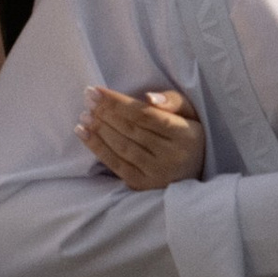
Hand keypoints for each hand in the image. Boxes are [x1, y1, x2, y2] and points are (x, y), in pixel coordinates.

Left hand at [80, 84, 205, 188]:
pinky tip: (83, 133)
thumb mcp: (190, 113)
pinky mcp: (142, 185)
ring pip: (122, 147)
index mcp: (185, 134)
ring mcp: (156, 173)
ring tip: (84, 115)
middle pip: (131, 130)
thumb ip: (172, 101)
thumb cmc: (187, 136)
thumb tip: (148, 98)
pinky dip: (97, 148)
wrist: (193, 173)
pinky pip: (115, 164)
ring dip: (99, 129)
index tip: (97, 91)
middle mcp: (172, 155)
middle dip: (105, 112)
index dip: (118, 102)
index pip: (145, 115)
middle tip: (87, 98)